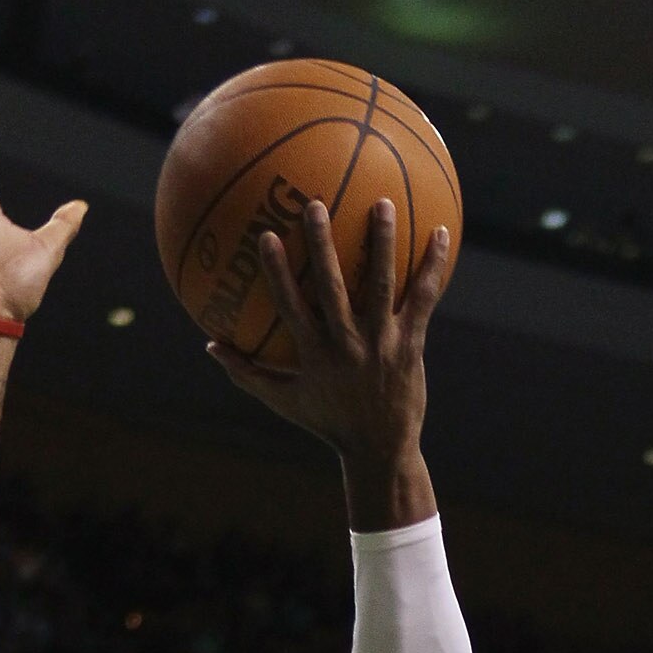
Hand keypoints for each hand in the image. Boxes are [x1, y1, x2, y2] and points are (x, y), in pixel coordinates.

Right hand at [208, 195, 450, 476]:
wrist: (379, 449)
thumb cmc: (328, 422)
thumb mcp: (284, 401)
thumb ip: (247, 372)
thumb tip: (210, 345)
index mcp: (314, 355)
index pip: (291, 306)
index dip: (278, 272)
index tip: (267, 236)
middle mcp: (347, 345)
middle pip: (333, 287)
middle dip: (323, 246)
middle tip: (316, 205)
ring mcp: (381, 342)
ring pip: (381, 285)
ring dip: (382, 243)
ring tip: (382, 203)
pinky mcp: (410, 343)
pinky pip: (423, 299)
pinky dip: (433, 267)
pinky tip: (441, 233)